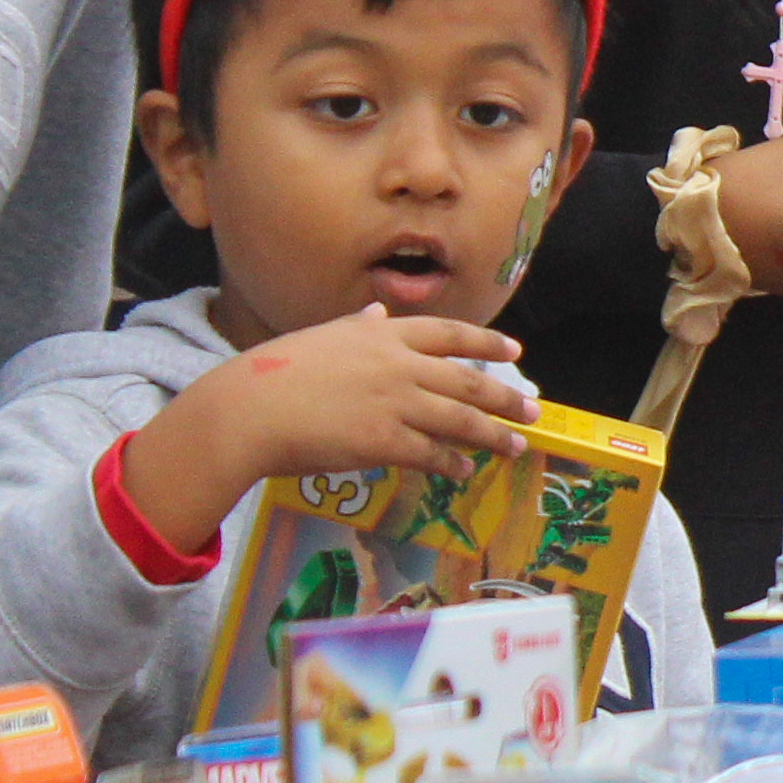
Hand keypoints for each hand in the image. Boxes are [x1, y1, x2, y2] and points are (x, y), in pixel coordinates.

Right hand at [115, 310, 533, 556]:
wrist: (249, 409)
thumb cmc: (277, 373)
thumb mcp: (322, 337)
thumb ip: (358, 326)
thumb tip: (378, 311)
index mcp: (383, 335)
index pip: (449, 334)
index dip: (486, 344)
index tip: (513, 352)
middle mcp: (397, 365)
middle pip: (466, 379)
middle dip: (504, 396)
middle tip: (533, 409)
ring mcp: (393, 403)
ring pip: (459, 418)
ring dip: (492, 434)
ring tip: (514, 446)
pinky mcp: (384, 442)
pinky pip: (430, 453)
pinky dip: (451, 462)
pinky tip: (464, 470)